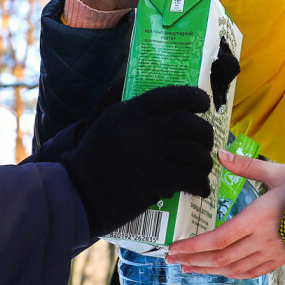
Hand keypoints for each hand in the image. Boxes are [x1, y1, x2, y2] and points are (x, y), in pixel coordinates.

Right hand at [60, 85, 214, 236]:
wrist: (78, 192)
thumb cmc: (91, 159)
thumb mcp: (104, 123)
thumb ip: (125, 108)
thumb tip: (141, 92)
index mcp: (130, 112)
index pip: (171, 95)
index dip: (194, 97)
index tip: (204, 104)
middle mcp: (143, 128)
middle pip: (189, 124)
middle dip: (205, 134)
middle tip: (205, 144)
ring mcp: (150, 153)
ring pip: (194, 152)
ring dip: (204, 162)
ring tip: (203, 169)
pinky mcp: (155, 179)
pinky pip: (190, 177)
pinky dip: (200, 184)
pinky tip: (201, 189)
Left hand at [165, 151, 284, 278]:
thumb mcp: (279, 173)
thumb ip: (247, 166)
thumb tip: (221, 154)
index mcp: (260, 218)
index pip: (219, 239)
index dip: (193, 247)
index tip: (173, 248)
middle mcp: (264, 240)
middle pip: (221, 258)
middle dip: (194, 260)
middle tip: (172, 260)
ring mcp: (274, 253)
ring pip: (234, 269)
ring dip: (208, 270)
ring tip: (189, 268)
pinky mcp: (282, 259)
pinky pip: (251, 272)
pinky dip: (231, 274)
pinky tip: (220, 271)